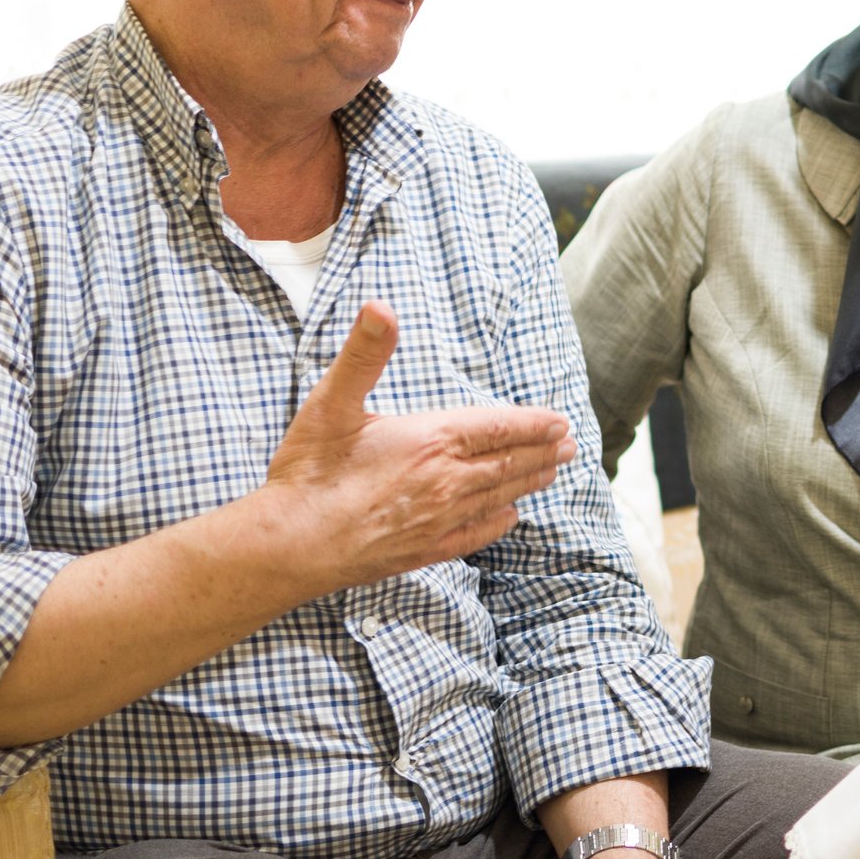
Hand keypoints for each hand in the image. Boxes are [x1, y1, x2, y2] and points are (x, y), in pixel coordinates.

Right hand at [262, 300, 575, 591]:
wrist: (290, 545)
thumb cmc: (308, 472)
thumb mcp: (331, 403)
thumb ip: (364, 354)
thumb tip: (381, 307)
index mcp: (431, 440)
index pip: (498, 426)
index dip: (532, 423)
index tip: (559, 421)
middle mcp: (446, 481)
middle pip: (508, 463)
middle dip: (541, 452)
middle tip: (569, 446)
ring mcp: (440, 519)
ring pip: (498, 496)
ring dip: (529, 481)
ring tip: (551, 473)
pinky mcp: (426, 551)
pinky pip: (477, 534)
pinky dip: (499, 521)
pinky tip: (509, 516)